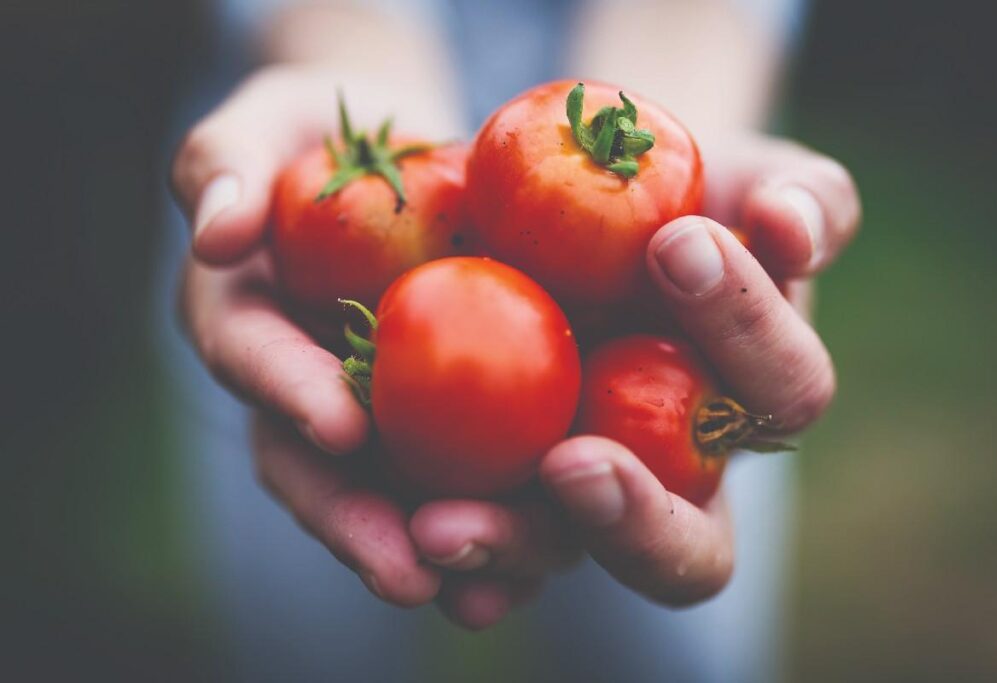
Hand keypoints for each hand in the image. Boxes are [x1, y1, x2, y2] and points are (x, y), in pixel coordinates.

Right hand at [172, 67, 481, 619]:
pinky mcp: (452, 419)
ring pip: (397, 496)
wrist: (404, 155)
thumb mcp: (267, 122)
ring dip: (443, 551)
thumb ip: (225, 164)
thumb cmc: (324, 134)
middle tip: (408, 570)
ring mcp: (378, 414)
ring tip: (493, 589)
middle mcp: (307, 389)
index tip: (339, 423)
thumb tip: (218, 231)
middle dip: (359, 525)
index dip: (288, 394)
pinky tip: (554, 552)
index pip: (254, 361)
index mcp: (252, 324)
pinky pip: (474, 477)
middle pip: (318, 472)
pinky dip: (509, 520)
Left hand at [416, 133, 860, 614]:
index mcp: (758, 403)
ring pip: (562, 554)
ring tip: (440, 527)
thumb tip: (791, 226)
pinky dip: (447, 553)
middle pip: (684, 549)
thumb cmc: (695, 197)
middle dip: (634, 521)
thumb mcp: (759, 181)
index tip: (675, 241)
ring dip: (509, 547)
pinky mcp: (501, 480)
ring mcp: (586, 489)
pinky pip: (479, 534)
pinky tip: (403, 532)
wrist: (594, 205)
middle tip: (569, 465)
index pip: (782, 391)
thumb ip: (808, 201)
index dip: (744, 329)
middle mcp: (679, 476)